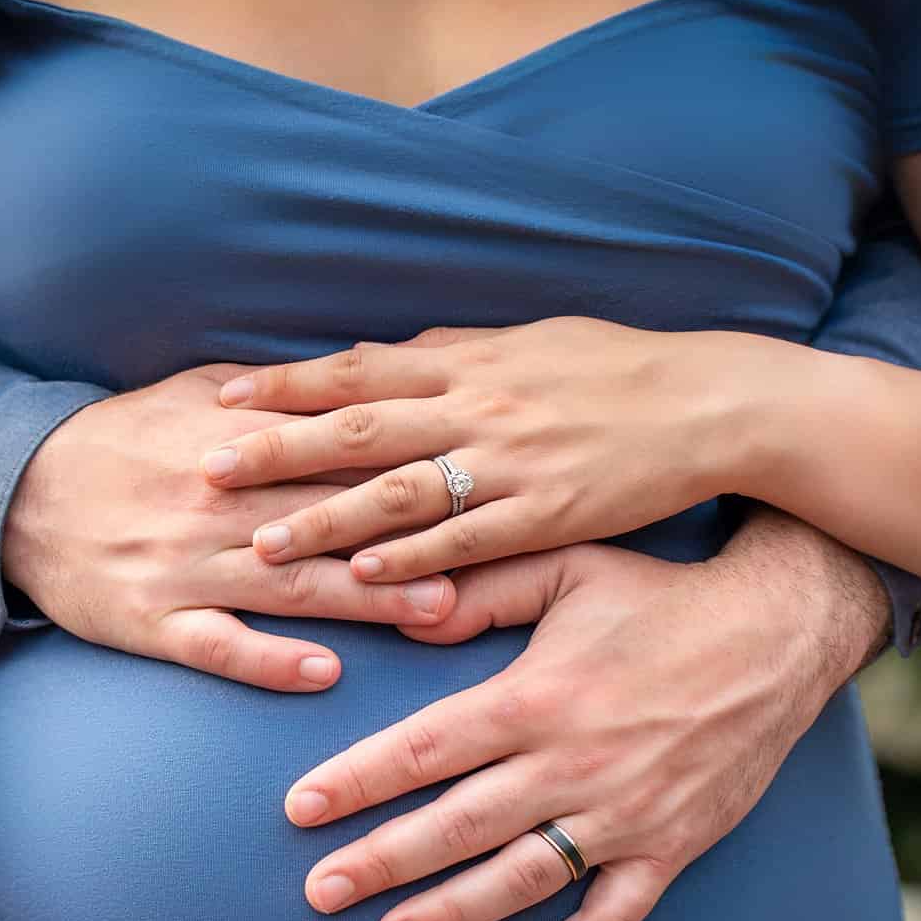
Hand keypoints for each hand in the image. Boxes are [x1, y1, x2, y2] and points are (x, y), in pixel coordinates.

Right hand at [5, 363, 458, 691]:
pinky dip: (268, 660)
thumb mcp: (191, 396)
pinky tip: (322, 673)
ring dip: (367, 602)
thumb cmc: (117, 442)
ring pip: (289, 585)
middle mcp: (217, 505)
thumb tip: (358, 374)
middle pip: (330, 519)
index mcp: (235, 447)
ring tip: (438, 612)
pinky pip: (217, 646)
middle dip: (411, 534)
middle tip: (493, 551)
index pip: (337, 453)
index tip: (480, 474)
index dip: (410, 464)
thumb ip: (275, 393)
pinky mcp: (153, 621)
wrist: (12, 492)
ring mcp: (186, 567)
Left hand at [193, 318, 799, 580]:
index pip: (358, 371)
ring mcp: (511, 462)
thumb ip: (459, 353)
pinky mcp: (548, 512)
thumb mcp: (533, 342)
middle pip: (358, 429)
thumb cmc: (619, 371)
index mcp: (470, 363)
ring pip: (400, 492)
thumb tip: (395, 352)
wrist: (711, 402)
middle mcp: (478, 407)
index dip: (288, 383)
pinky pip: (467, 539)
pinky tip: (364, 578)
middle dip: (278, 449)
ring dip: (327, 519)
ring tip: (263, 541)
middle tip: (208, 467)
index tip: (222, 395)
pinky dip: (413, 557)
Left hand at [281, 519, 885, 920]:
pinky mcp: (672, 846)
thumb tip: (405, 611)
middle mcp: (574, 763)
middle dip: (381, 862)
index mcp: (535, 697)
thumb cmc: (662, 595)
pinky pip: (615, 914)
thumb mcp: (569, 566)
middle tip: (317, 893)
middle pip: (456, 825)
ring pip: (523, 879)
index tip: (298, 809)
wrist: (782, 631)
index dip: (356, 781)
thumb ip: (484, 590)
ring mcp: (625, 813)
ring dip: (454, 913)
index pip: (424, 749)